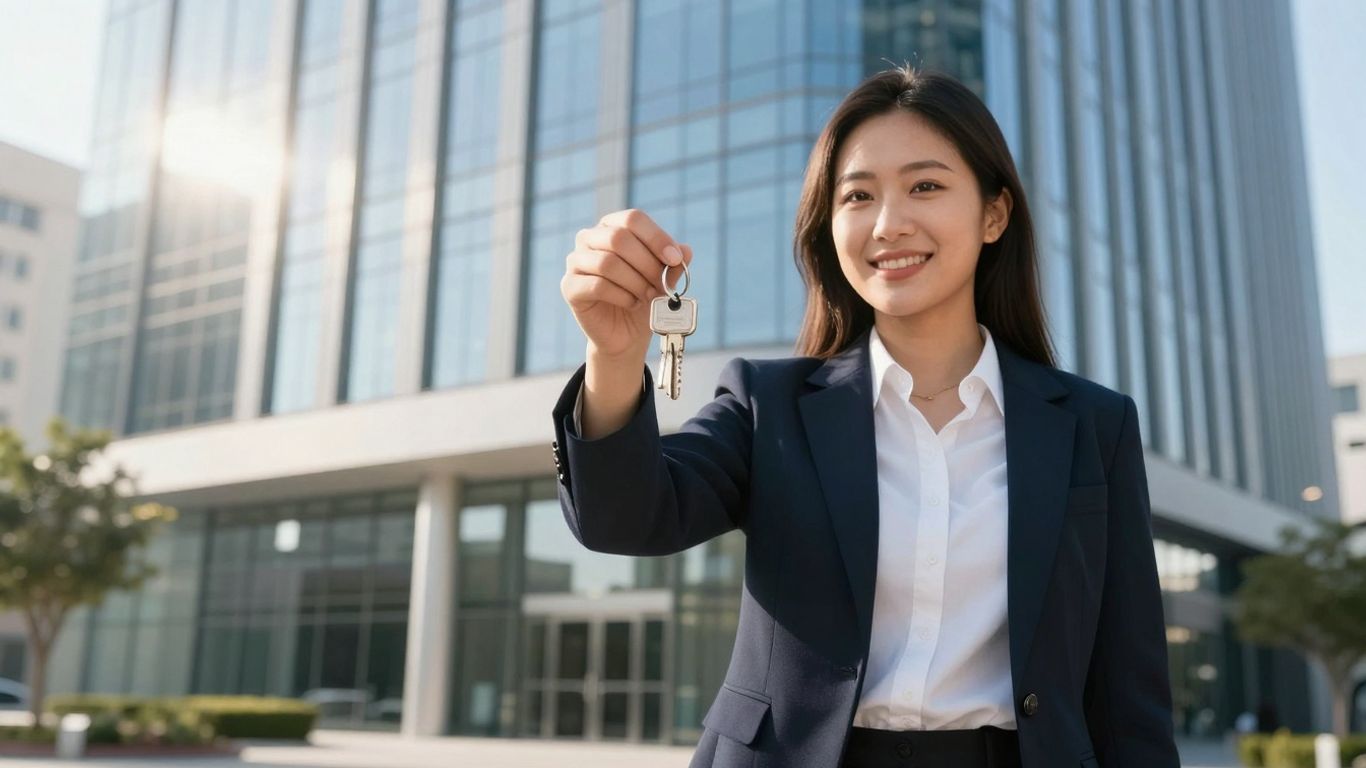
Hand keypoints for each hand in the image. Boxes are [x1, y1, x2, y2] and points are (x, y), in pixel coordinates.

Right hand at [561, 208, 693, 359]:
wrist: (625, 334)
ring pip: (607, 263)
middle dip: (646, 263)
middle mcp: (589, 238)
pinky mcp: (569, 287)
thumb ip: (674, 264)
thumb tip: (686, 250)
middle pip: (618, 238)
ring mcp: (575, 261)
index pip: (633, 219)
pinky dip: (622, 296)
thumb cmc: (643, 298)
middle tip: (660, 284)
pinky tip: (632, 303)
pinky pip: (597, 286)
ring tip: (647, 295)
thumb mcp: (664, 279)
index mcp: (612, 226)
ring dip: (635, 282)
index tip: (675, 259)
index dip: (656, 237)